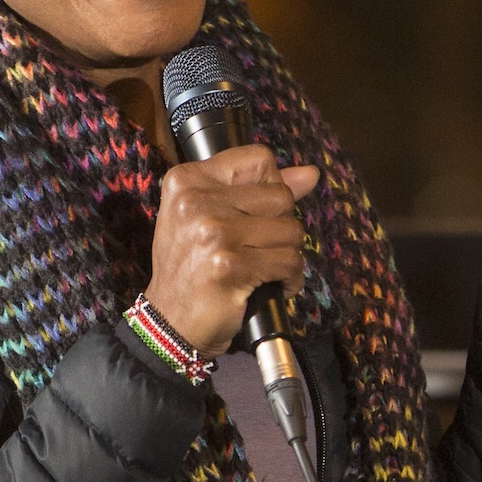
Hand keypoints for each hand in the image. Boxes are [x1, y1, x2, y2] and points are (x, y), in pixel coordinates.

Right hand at [144, 145, 319, 356]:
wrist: (170, 321)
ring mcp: (212, 232)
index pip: (258, 160)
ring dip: (287, 254)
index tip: (259, 212)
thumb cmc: (192, 266)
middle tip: (258, 246)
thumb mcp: (211, 216)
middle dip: (281, 226)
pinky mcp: (229, 265)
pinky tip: (273, 285)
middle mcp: (196, 201)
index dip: (271, 186)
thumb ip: (259, 189)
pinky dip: (290, 278)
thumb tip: (311, 174)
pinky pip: (288, 262)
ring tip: (264, 267)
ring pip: (290, 230)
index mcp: (187, 180)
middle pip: (280, 196)